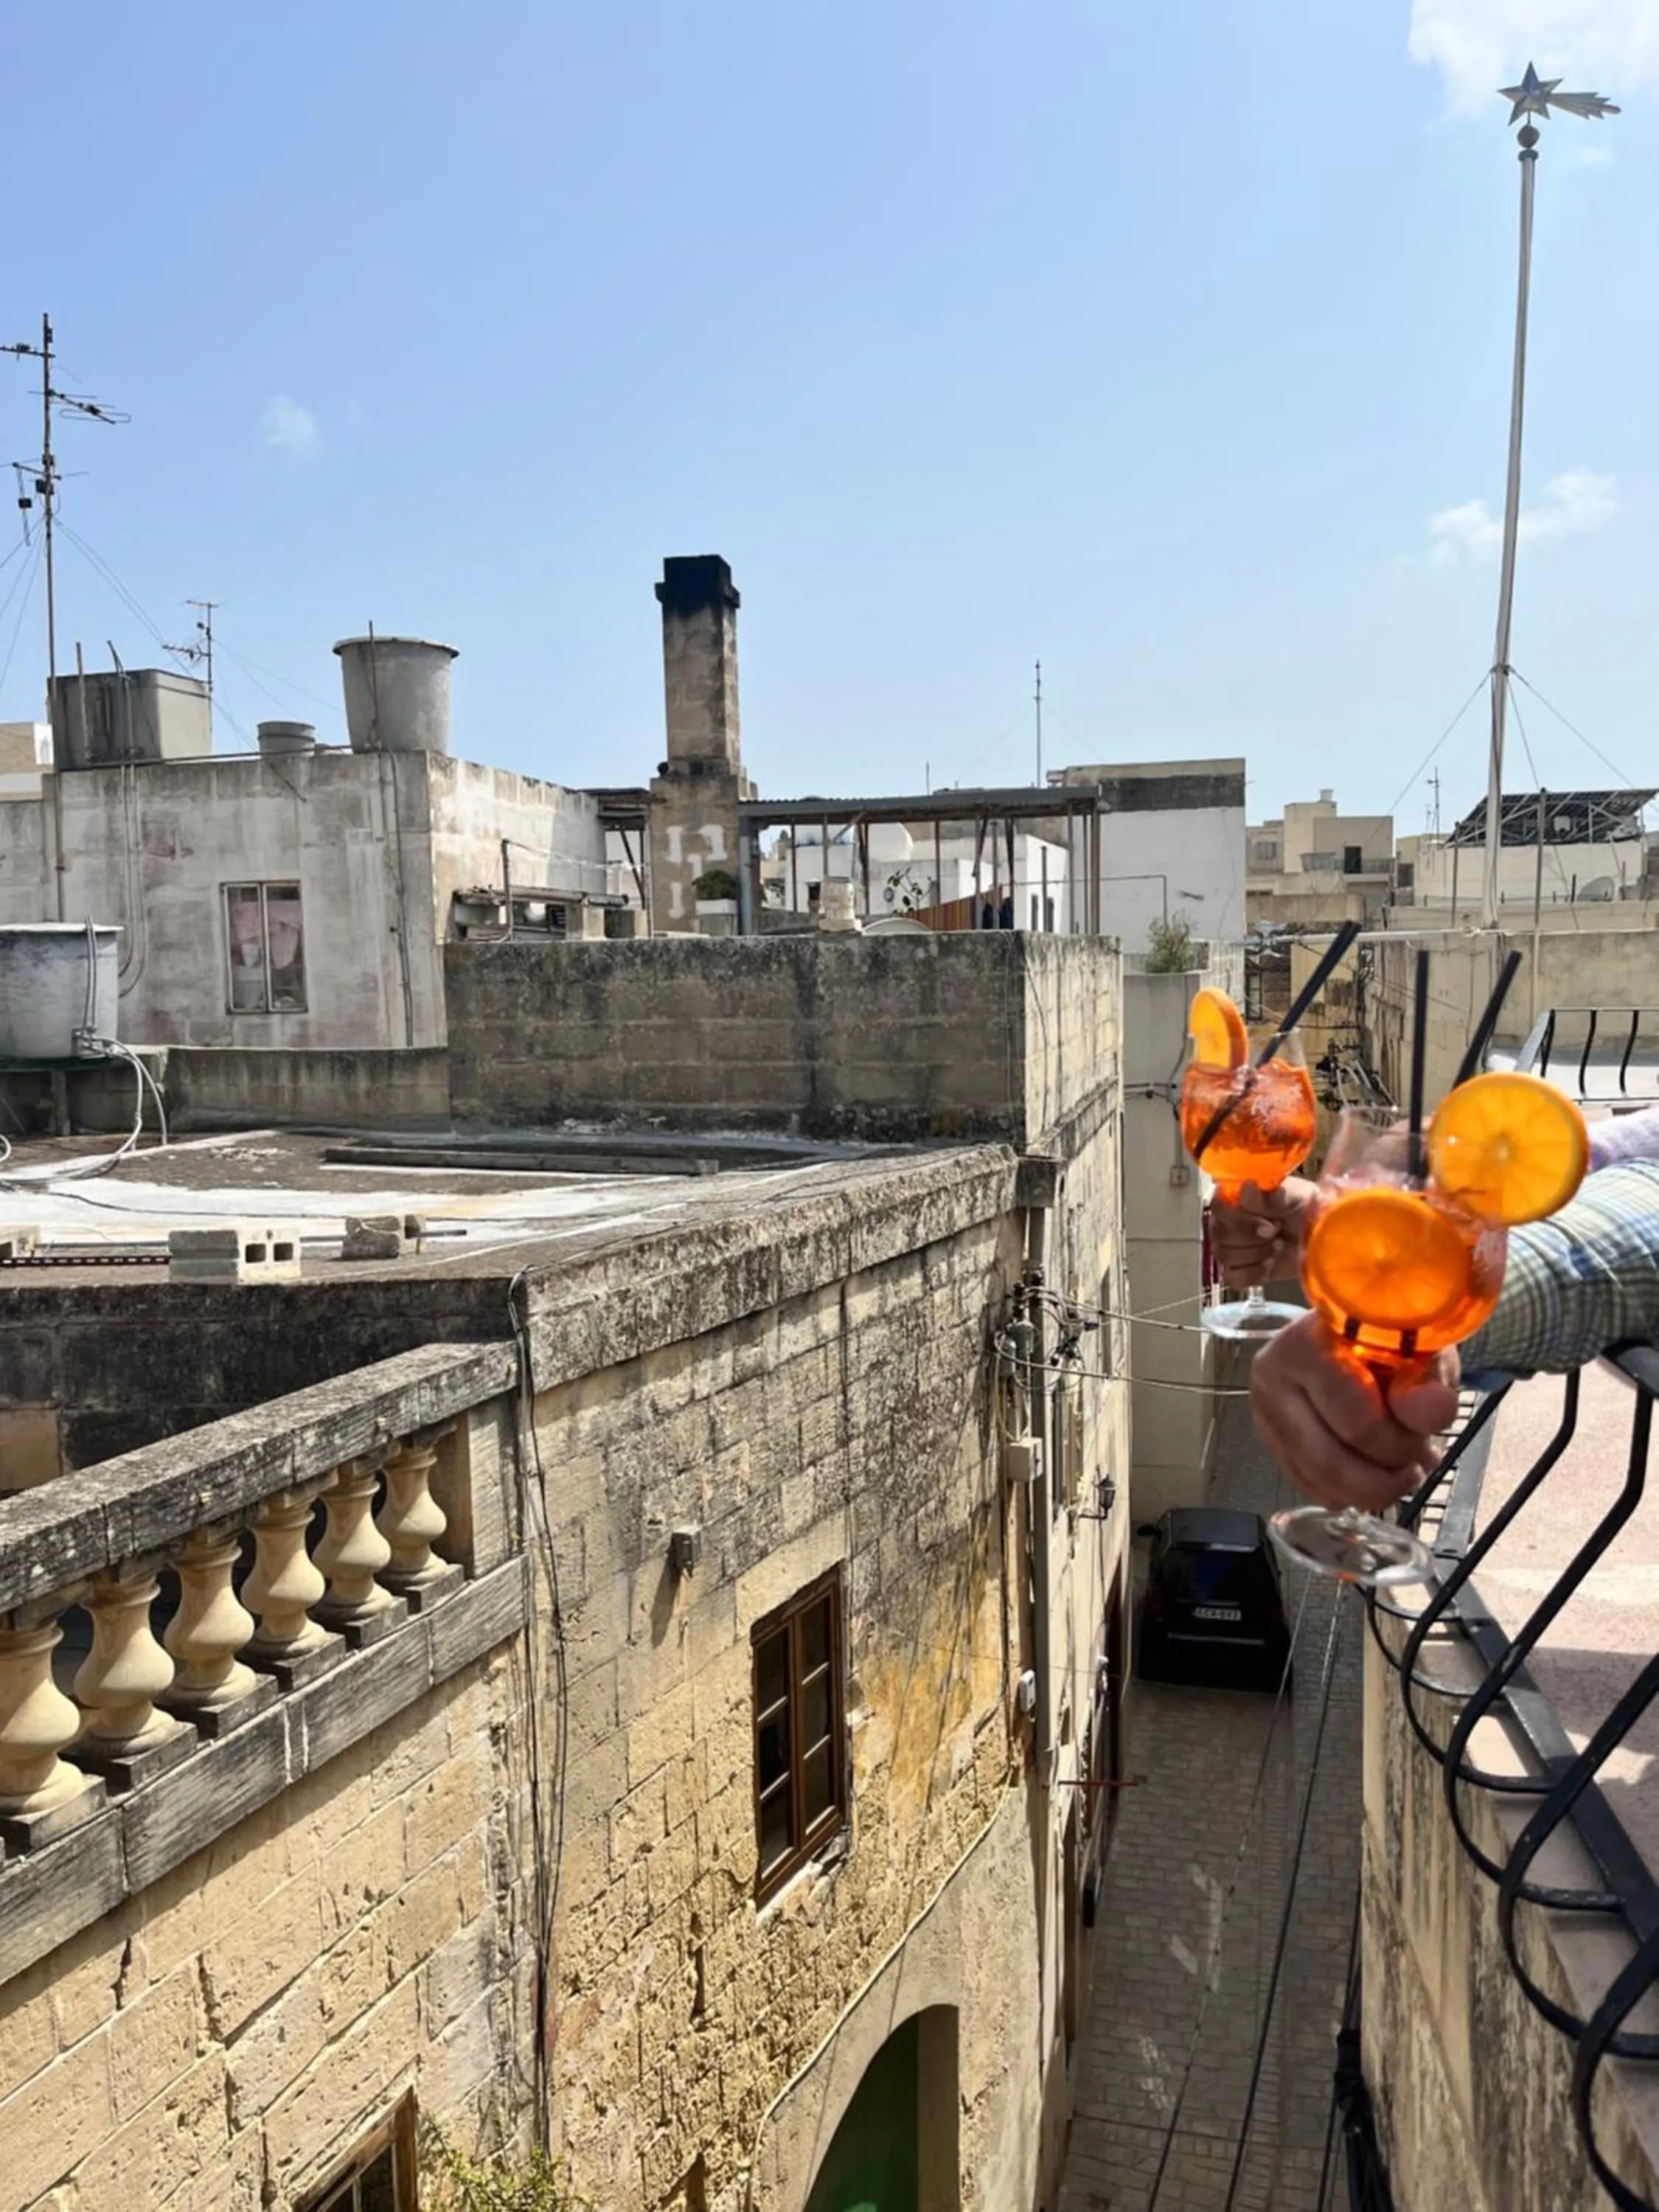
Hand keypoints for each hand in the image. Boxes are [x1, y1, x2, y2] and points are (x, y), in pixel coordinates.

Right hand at [1210, 1176, 1315, 1289]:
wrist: (1324, 1239)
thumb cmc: (1309, 1210)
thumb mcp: (1295, 1196)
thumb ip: (1268, 1196)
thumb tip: (1246, 1187)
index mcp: (1238, 1197)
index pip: (1219, 1207)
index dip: (1239, 1216)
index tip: (1268, 1219)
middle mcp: (1231, 1222)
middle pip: (1219, 1234)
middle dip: (1251, 1236)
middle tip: (1276, 1232)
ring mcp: (1234, 1247)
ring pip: (1224, 1255)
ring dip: (1255, 1253)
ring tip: (1277, 1246)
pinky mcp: (1243, 1271)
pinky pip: (1232, 1277)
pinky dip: (1252, 1272)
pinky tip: (1269, 1264)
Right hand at [1249, 1313, 1461, 1512]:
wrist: (1353, 1331)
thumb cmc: (1389, 1337)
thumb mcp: (1421, 1349)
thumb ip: (1429, 1382)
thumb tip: (1436, 1413)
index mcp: (1305, 1347)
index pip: (1357, 1423)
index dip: (1400, 1445)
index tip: (1425, 1438)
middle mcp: (1272, 1381)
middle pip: (1328, 1463)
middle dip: (1383, 1479)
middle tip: (1415, 1468)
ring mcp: (1264, 1413)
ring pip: (1317, 1482)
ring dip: (1367, 1491)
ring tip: (1398, 1473)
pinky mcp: (1270, 1438)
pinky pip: (1307, 1486)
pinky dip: (1347, 1492)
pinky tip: (1370, 1472)